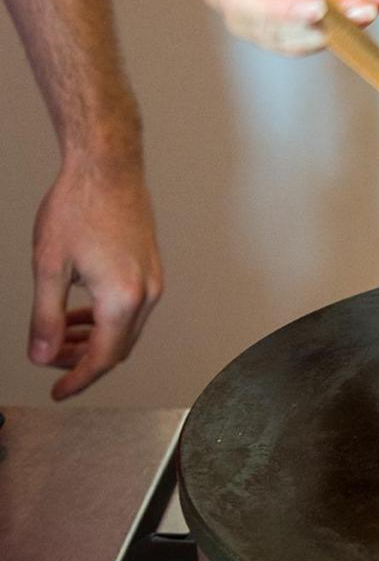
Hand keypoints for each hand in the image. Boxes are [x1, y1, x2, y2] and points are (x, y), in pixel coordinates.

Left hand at [29, 152, 162, 399]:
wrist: (107, 168)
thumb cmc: (78, 207)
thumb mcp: (49, 266)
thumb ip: (46, 317)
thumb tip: (42, 355)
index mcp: (122, 298)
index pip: (103, 357)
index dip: (78, 379)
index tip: (59, 392)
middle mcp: (146, 294)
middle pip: (118, 348)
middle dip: (84, 361)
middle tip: (50, 360)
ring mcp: (153, 281)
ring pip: (126, 330)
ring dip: (96, 340)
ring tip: (63, 336)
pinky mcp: (151, 269)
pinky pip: (133, 310)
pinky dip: (108, 320)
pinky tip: (83, 310)